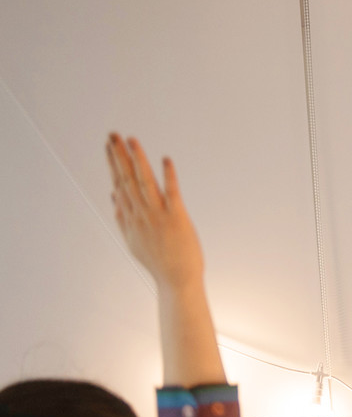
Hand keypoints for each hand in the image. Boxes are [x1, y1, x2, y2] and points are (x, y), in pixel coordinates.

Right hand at [108, 134, 203, 293]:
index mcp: (131, 218)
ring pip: (144, 182)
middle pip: (127, 180)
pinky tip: (166, 160)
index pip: (119, 184)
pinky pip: (172, 193)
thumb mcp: (133, 241)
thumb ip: (122, 218)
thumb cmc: (158, 262)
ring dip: (138, 160)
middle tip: (112, 135)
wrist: (177, 281)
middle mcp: (141, 214)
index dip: (113, 164)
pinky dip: (168, 176)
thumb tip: (114, 197)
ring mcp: (158, 215)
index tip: (108, 147)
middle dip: (119, 156)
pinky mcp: (177, 218)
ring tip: (131, 140)